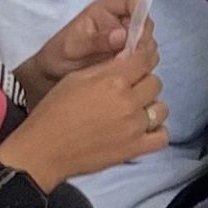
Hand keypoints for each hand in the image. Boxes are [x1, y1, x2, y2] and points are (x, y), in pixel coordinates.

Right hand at [0, 45, 168, 189]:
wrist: (45, 149)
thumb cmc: (54, 112)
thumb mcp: (75, 78)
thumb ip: (105, 68)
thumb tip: (127, 58)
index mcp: (112, 81)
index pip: (143, 61)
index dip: (144, 58)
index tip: (141, 61)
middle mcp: (127, 102)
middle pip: (155, 83)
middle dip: (143, 83)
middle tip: (129, 90)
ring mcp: (134, 126)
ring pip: (161, 109)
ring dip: (150, 107)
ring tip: (134, 112)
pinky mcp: (135, 148)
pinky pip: (162, 136)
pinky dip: (156, 132)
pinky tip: (143, 130)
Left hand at [17, 0, 155, 104]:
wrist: (51, 75)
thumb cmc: (57, 55)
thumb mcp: (73, 46)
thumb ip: (97, 40)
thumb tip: (123, 35)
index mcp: (105, 11)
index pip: (134, 2)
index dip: (141, 14)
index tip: (137, 35)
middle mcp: (119, 23)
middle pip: (146, 25)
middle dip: (142, 41)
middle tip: (128, 58)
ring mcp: (125, 42)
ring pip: (148, 44)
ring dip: (142, 56)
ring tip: (124, 68)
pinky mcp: (127, 58)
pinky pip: (144, 60)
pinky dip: (140, 67)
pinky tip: (126, 75)